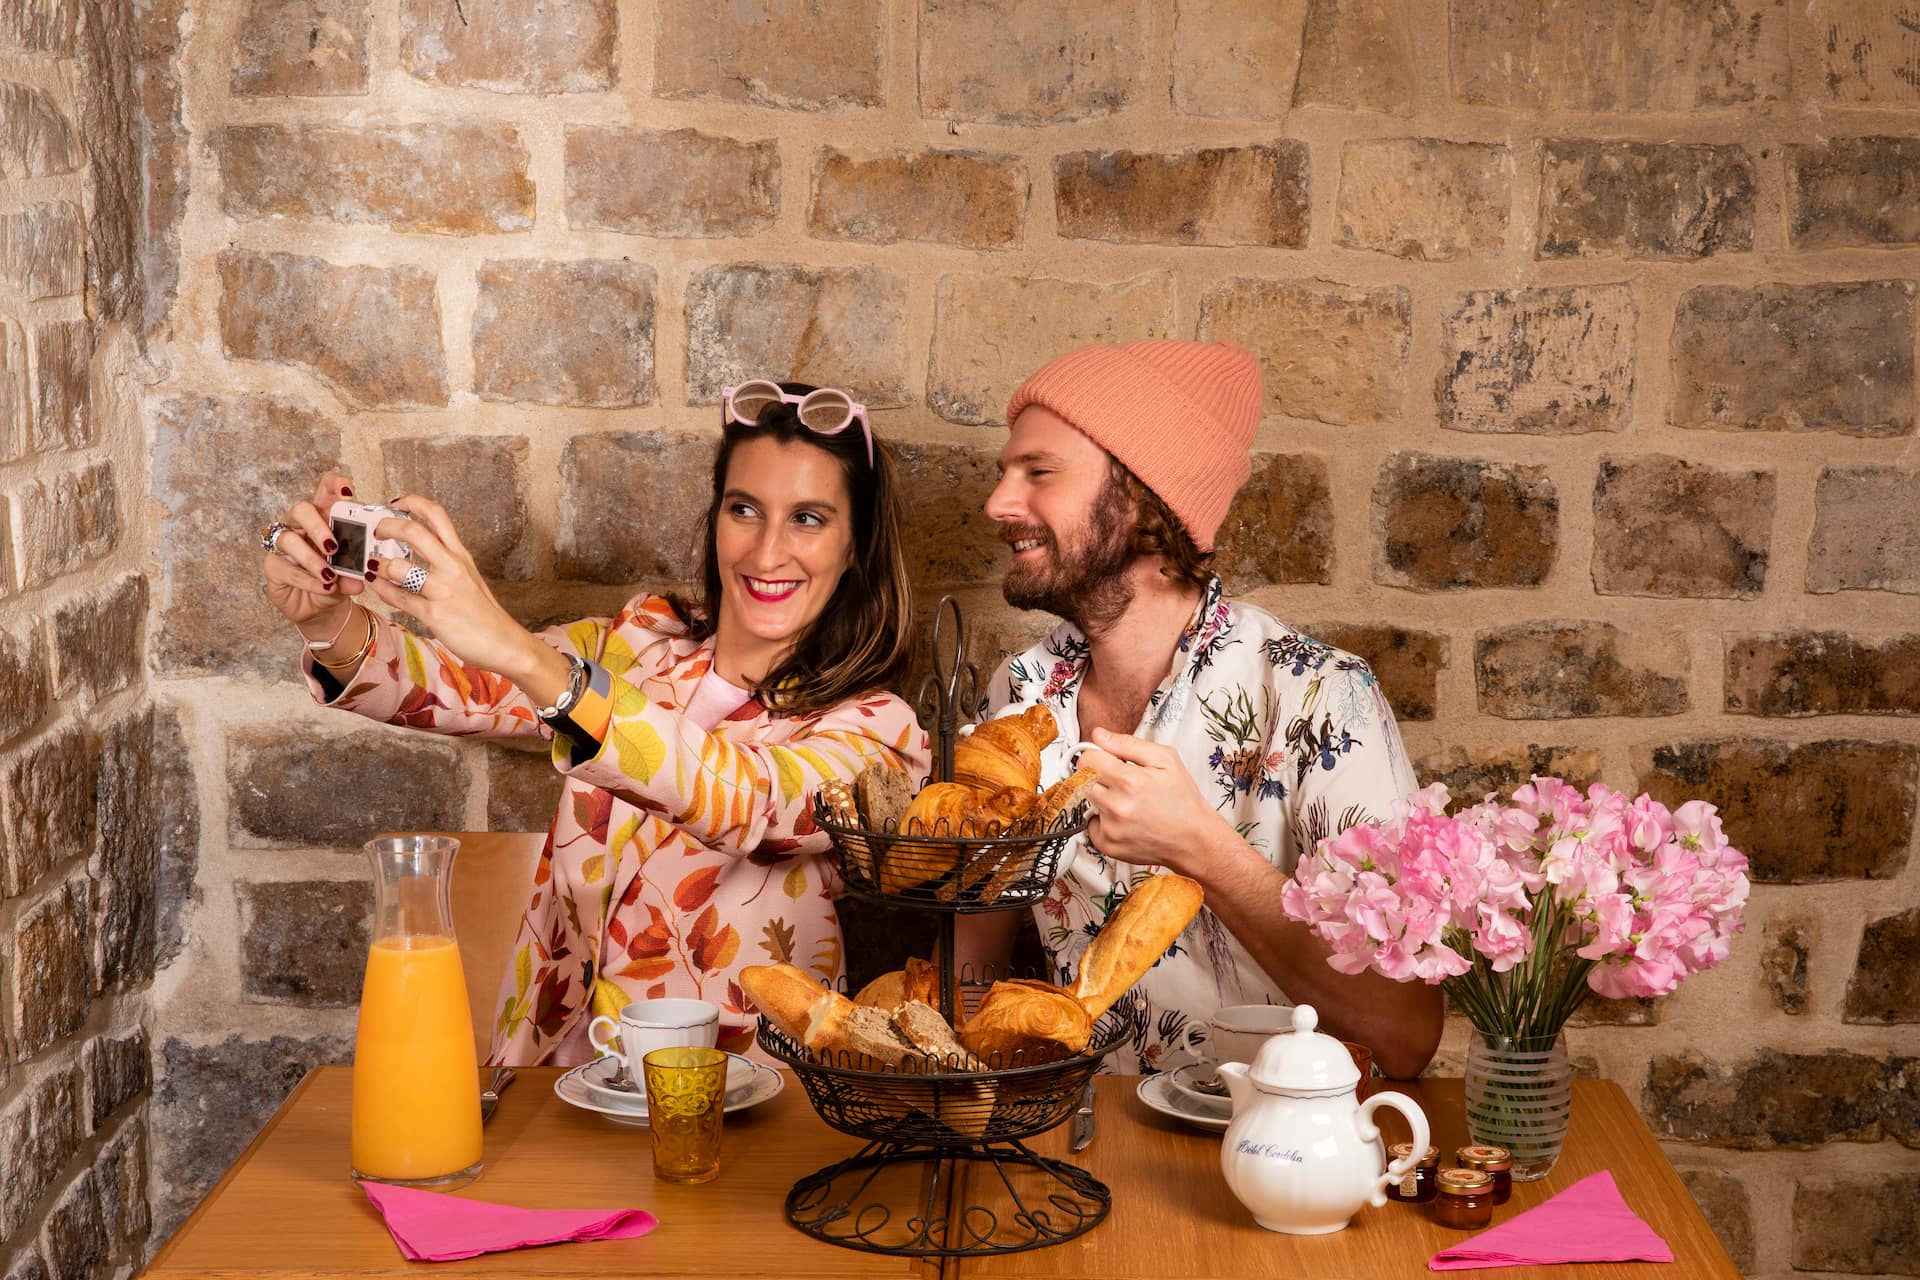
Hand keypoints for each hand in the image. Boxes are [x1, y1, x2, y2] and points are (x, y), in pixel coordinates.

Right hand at [262, 473, 366, 639]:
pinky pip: (285, 567)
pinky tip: (324, 587)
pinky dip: (307, 579)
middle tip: (333, 547)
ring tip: (330, 576)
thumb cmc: (337, 580)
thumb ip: (355, 572)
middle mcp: (301, 525)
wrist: (320, 608)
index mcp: (325, 517)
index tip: (348, 493)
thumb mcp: (352, 574)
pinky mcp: (273, 565)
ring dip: (311, 558)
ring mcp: (284, 543)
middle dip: (317, 526)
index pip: (326, 490)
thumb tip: (359, 579)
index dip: (334, 485)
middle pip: (301, 509)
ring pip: (288, 539)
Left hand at [361, 495, 545, 681]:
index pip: (436, 515)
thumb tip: (415, 554)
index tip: (395, 504)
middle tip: (375, 532)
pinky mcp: (434, 614)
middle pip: (414, 532)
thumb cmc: (484, 614)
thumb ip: (445, 563)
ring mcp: (443, 590)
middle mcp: (452, 567)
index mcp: (460, 555)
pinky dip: (381, 589)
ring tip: (373, 566)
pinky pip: (398, 597)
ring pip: (399, 567)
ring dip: (379, 565)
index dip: (412, 502)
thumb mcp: (469, 578)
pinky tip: (376, 585)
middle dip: (386, 527)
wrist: (505, 643)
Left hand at [1076, 727, 1232, 875]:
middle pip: (1081, 780)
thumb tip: (1099, 735)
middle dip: (1096, 775)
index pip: (1087, 759)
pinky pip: (1091, 825)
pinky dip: (1103, 820)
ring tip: (1127, 801)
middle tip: (1118, 780)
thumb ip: (1128, 743)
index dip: (1097, 755)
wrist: (1193, 839)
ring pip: (1086, 801)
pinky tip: (1125, 819)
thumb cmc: (1183, 800)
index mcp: (1129, 781)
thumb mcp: (1165, 760)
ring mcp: (1111, 829)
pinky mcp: (1108, 845)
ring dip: (1101, 797)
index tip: (1107, 760)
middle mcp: (1117, 806)